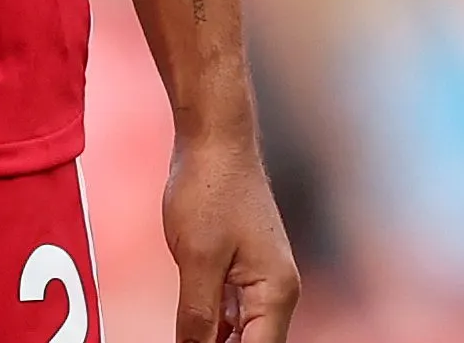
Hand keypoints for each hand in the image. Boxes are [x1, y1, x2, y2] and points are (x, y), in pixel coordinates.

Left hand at [162, 123, 299, 342]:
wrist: (215, 139)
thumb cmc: (211, 188)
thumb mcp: (198, 259)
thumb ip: (198, 316)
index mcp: (276, 292)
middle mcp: (277, 291)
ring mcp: (261, 281)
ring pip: (242, 335)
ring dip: (216, 342)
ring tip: (186, 338)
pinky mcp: (243, 271)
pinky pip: (231, 314)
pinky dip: (212, 327)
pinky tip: (190, 331)